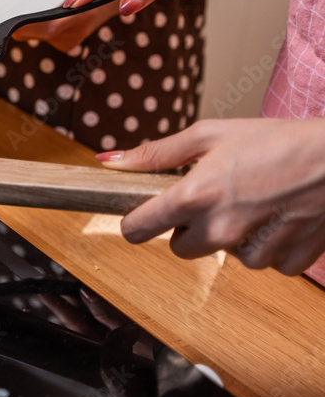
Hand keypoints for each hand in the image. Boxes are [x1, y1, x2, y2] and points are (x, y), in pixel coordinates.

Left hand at [98, 118, 324, 274]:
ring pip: (224, 255)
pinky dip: (266, 244)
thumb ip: (155, 154)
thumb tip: (109, 161)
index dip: (137, 221)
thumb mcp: (209, 134)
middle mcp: (220, 229)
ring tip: (253, 201)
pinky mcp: (287, 260)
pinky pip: (263, 262)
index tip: (143, 214)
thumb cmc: (276, 139)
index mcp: (194, 196)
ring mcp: (255, 248)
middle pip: (180, 248)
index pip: (137, 229)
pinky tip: (277, 216)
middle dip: (189, 228)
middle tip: (212, 198)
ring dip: (231, 236)